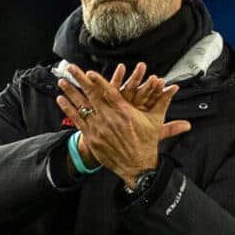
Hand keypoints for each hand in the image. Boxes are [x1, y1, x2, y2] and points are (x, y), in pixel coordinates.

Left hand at [57, 64, 190, 186]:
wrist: (138, 166)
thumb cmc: (147, 142)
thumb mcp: (156, 121)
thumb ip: (163, 101)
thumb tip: (173, 87)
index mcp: (125, 112)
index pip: (109, 93)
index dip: (98, 82)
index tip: (89, 72)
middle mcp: (110, 119)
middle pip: (92, 96)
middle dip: (80, 80)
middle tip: (71, 68)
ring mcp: (100, 129)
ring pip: (82, 107)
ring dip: (70, 92)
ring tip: (62, 81)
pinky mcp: (93, 138)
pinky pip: (78, 120)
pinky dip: (69, 109)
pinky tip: (61, 99)